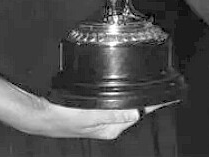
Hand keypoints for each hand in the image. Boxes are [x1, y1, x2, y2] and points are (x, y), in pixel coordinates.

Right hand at [11, 90, 175, 139]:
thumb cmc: (61, 117)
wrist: (40, 115)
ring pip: (125, 104)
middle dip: (147, 98)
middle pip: (134, 108)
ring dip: (135, 93)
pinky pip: (115, 100)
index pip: (138, 113)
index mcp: (110, 127)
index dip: (154, 104)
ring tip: (148, 80)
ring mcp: (102, 117)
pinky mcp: (95, 109)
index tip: (168, 95)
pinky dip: (123, 92)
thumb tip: (135, 111)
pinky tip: (124, 84)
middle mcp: (109, 124)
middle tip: (161, 81)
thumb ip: (112, 113)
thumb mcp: (89, 114)